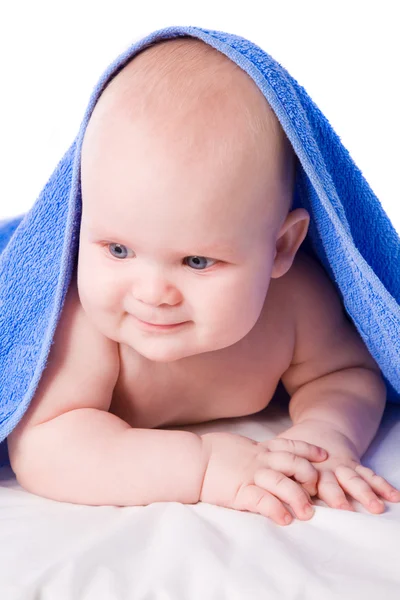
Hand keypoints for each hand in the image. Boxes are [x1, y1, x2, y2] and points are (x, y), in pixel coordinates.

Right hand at [200, 431, 327, 525]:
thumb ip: (254, 452)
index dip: (309, 450)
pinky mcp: (240, 491)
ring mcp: (251, 475)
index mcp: (259, 449)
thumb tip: (265, 457)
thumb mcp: (238, 448)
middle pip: (294, 463)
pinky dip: (276, 510)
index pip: (291, 445)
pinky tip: (285, 519)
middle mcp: (259, 460)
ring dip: (298, 497)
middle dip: (310, 475)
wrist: (191, 461)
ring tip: (308, 513)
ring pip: (283, 482)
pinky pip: (263, 500)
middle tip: (319, 489)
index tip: (324, 456)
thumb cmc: (211, 455)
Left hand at [278, 422, 399, 512]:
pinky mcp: (356, 467)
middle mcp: (324, 467)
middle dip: (338, 494)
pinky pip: (370, 475)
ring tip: (376, 507)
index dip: (308, 489)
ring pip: (354, 479)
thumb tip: (244, 482)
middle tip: (343, 509)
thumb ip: (267, 466)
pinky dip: (383, 485)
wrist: (321, 434)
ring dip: (365, 493)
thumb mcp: (278, 452)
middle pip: (331, 480)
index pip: (305, 477)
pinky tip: (395, 497)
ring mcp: (342, 466)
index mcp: (303, 464)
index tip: (310, 505)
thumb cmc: (293, 450)